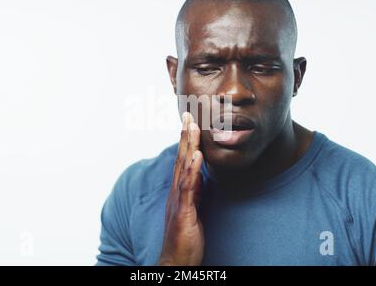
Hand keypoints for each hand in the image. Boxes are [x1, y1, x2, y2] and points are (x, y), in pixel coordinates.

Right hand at [158, 112, 203, 265]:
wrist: (176, 260)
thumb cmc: (184, 236)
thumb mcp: (192, 209)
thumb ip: (195, 190)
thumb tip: (199, 173)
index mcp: (179, 190)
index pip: (183, 160)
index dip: (187, 141)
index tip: (191, 122)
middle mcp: (176, 191)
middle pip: (181, 158)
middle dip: (185, 135)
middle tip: (189, 114)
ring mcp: (178, 201)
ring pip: (183, 168)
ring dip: (187, 145)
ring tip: (192, 126)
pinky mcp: (183, 212)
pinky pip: (188, 188)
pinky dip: (191, 170)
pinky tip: (196, 155)